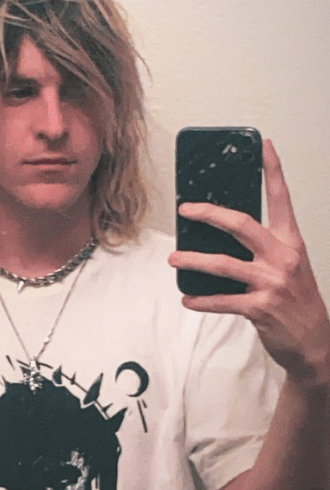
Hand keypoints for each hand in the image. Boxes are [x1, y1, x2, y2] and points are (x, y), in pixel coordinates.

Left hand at [169, 140, 329, 385]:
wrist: (316, 342)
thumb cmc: (297, 300)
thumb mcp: (287, 267)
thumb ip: (262, 248)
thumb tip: (222, 232)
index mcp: (290, 242)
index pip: (281, 200)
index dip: (273, 171)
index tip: (264, 147)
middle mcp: (282, 257)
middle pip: (240, 224)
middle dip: (209, 214)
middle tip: (185, 210)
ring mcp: (271, 283)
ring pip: (223, 264)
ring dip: (193, 260)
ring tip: (174, 258)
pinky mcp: (260, 308)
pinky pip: (222, 300)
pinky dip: (201, 300)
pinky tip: (187, 299)